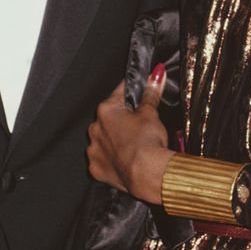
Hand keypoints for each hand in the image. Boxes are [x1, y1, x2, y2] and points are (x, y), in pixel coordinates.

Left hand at [86, 64, 172, 202]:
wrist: (145, 173)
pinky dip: (112, 159)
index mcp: (106, 110)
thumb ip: (150, 94)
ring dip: (116, 140)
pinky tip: (125, 160)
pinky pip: (103, 160)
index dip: (131, 91)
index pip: (119, 93)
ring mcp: (94, 150)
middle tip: (140, 123)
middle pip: (109, 118)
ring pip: (104, 139)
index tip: (138, 90)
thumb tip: (156, 76)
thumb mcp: (151, 113)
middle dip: (122, 119)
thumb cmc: (146, 142)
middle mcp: (95, 129)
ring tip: (134, 144)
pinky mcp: (96, 169)